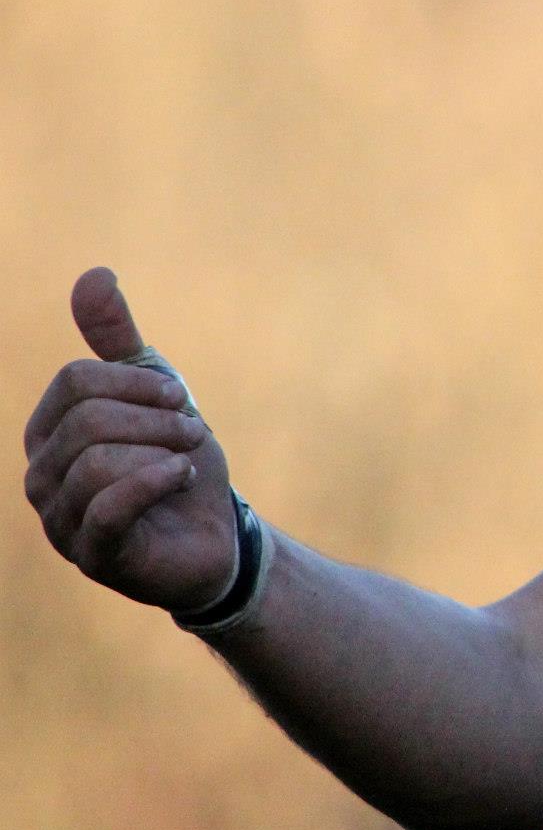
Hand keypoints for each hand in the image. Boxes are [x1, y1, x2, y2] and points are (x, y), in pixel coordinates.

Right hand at [22, 268, 236, 610]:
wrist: (214, 532)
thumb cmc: (175, 459)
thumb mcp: (154, 392)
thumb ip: (119, 340)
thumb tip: (94, 274)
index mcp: (48, 432)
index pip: (75, 381)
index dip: (137, 382)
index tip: (176, 398)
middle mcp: (40, 475)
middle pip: (88, 420)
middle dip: (157, 420)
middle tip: (191, 433)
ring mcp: (59, 520)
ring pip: (98, 462)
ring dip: (163, 453)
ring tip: (184, 463)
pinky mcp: (92, 555)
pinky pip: (110, 506)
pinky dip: (157, 482)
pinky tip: (180, 479)